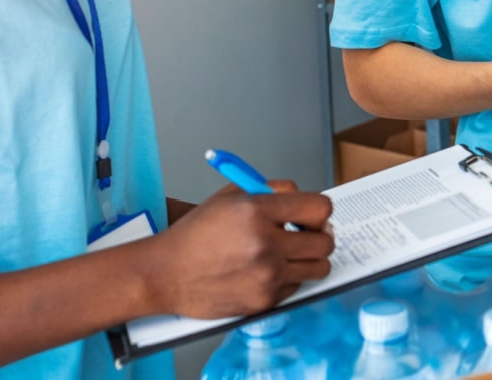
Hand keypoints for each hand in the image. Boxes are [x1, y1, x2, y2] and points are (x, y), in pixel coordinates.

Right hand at [143, 185, 334, 318]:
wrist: (166, 273)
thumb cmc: (195, 234)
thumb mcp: (230, 196)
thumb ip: (271, 190)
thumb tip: (304, 199)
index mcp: (257, 211)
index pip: (319, 208)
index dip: (319, 212)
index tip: (313, 216)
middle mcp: (265, 243)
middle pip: (325, 242)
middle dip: (319, 236)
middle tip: (306, 236)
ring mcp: (266, 275)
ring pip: (319, 268)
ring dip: (310, 260)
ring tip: (291, 255)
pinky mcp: (264, 300)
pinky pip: (296, 287)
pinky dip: (288, 279)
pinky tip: (266, 272)